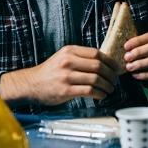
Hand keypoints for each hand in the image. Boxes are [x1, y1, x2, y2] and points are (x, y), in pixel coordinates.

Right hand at [0, 45, 119, 105]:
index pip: (96, 53)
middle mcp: (68, 62)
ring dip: (107, 86)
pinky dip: (99, 94)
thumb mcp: (63, 57)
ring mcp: (66, 76)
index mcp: (69, 51)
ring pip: (95, 79)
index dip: (110, 61)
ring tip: (110, 89)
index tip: (116, 68)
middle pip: (98, 66)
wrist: (31, 84)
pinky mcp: (65, 91)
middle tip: (115, 81)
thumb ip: (81, 57)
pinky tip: (101, 95)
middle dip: (111, 75)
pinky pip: (89, 91)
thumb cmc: (51, 72)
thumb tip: (105, 63)